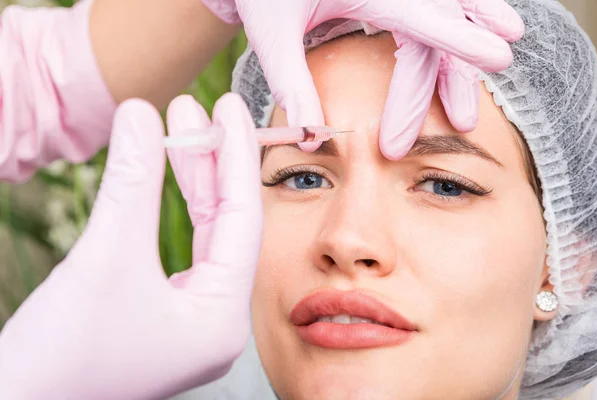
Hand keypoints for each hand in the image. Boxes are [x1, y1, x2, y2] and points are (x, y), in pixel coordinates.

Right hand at [0, 95, 261, 398]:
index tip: (230, 106)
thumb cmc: (58, 359)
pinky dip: (171, 209)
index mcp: (222, 318)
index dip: (236, 156)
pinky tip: (162, 171)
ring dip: (190, 179)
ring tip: (176, 126)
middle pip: (226, 224)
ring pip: (202, 234)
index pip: (243, 219)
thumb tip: (140, 114)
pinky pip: (179, 249)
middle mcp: (216, 320)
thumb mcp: (104, 258)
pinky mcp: (163, 316)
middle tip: (196, 108)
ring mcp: (190, 320)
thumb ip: (130, 183)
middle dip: (210, 162)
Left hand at [201, 0, 522, 158]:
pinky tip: (497, 22)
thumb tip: (310, 139)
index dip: (459, 39)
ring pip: (451, 8)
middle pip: (440, 24)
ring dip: (467, 49)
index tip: (499, 55)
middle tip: (462, 124)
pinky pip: (443, 0)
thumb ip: (292, 85)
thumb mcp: (272, 35)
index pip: (421, 18)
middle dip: (452, 76)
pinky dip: (469, 14)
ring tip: (492, 77)